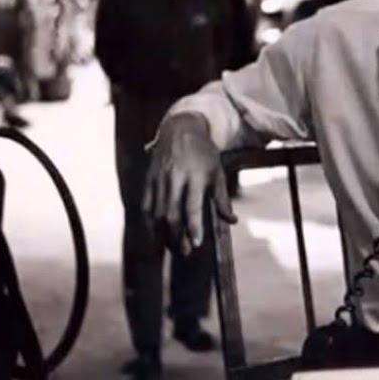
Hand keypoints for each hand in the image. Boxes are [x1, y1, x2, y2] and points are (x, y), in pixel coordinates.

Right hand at [142, 112, 237, 254]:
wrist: (181, 128)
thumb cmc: (204, 153)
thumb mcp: (217, 172)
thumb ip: (222, 199)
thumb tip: (232, 221)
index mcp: (195, 175)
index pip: (192, 206)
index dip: (193, 226)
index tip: (196, 244)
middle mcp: (175, 177)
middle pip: (172, 213)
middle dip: (176, 235)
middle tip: (184, 251)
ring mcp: (159, 178)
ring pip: (157, 212)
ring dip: (162, 232)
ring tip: (170, 246)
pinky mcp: (149, 178)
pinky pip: (146, 204)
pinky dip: (149, 221)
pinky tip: (154, 232)